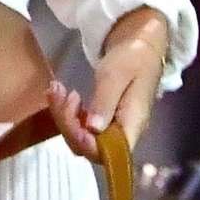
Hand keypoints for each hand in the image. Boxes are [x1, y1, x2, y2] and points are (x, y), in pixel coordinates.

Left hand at [49, 17, 166, 159]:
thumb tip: (93, 129)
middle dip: (68, 125)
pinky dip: (66, 113)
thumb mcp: (116, 74)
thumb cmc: (133, 57)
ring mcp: (112, 129)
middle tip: (62, 94)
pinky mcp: (102, 122)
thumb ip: (105, 102)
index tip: (71, 120)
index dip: (86, 144)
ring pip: (81, 138)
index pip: (110, 152)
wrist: (141, 46)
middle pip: (90, 148)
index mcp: (133, 124)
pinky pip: (80, 127)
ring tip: (58, 90)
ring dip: (64, 117)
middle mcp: (123, 133)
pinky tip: (62, 94)